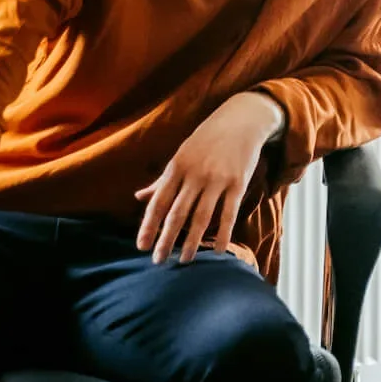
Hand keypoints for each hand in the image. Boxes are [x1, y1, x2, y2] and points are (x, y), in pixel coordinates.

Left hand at [137, 92, 284, 264]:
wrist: (241, 120)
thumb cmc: (207, 140)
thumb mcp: (181, 156)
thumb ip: (162, 180)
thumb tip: (138, 198)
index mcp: (176, 167)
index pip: (158, 202)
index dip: (149, 226)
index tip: (142, 246)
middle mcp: (194, 175)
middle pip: (177, 213)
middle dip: (166, 239)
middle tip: (159, 261)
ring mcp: (217, 180)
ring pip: (201, 217)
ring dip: (193, 242)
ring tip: (185, 260)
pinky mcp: (238, 183)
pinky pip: (229, 214)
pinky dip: (224, 234)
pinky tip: (219, 250)